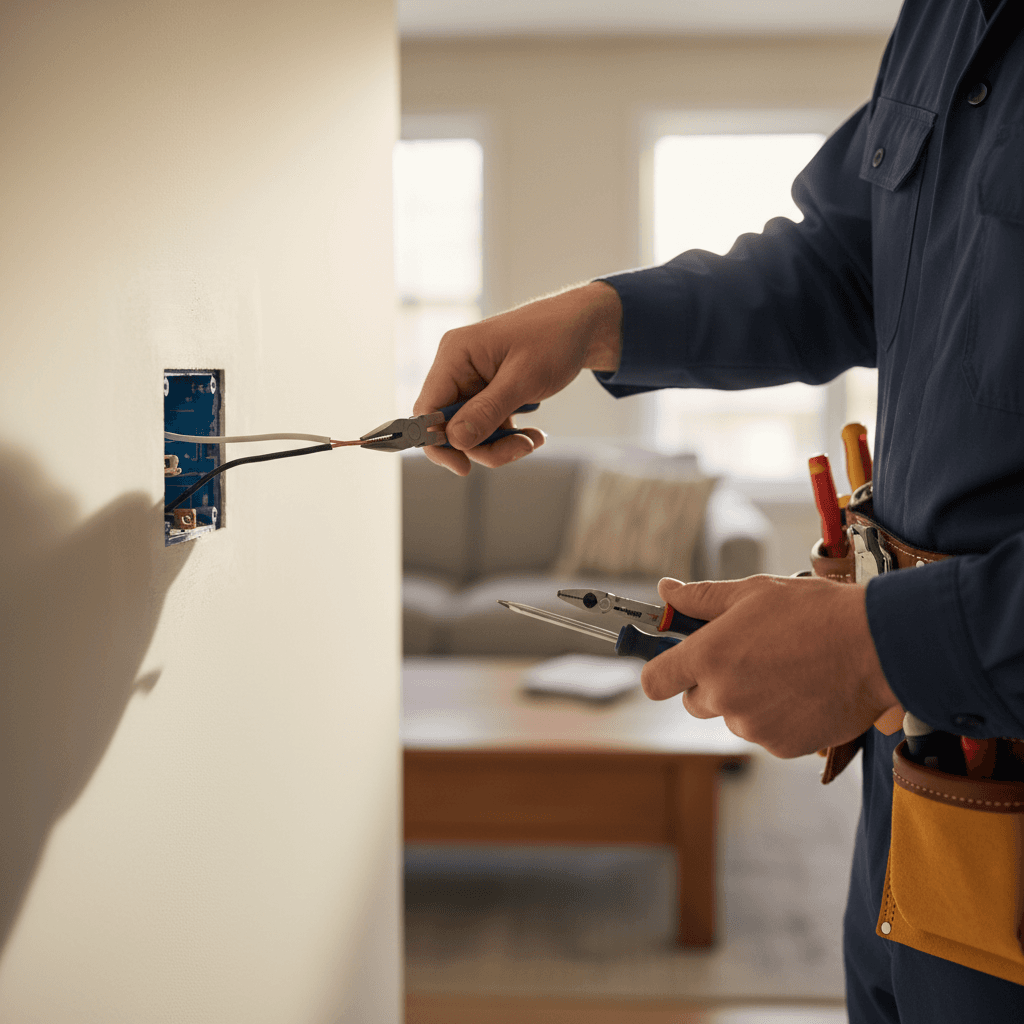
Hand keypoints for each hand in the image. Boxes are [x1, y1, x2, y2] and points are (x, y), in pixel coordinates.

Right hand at [414, 282, 622, 474]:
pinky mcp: (488, 395)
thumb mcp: (523, 377)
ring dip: (501, 445)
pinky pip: (488, 428)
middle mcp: (457, 369)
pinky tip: (534, 434)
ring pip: (471, 433)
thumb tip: (455, 440)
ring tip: (533, 440)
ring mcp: (472, 384)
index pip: (427, 409)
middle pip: (450, 428)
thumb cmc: (554, 339)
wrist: (582, 327)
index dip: (437, 442)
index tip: (464, 466)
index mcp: (454, 355)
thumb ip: (487, 410)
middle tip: (521, 448)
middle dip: (484, 446)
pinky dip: (509, 438)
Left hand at [641, 575, 897, 757]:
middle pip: (694, 701)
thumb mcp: (753, 592)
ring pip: (732, 717)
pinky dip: (776, 718)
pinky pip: (764, 733)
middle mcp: (724, 696)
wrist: (877, 647)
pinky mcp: (782, 747)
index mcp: (709, 657)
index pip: (654, 681)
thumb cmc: (815, 613)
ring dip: (747, 700)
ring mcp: (753, 726)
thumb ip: (702, 598)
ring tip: (784, 669)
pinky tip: (801, 690)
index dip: (660, 672)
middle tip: (746, 657)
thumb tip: (666, 591)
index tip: (670, 664)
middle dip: (710, 682)